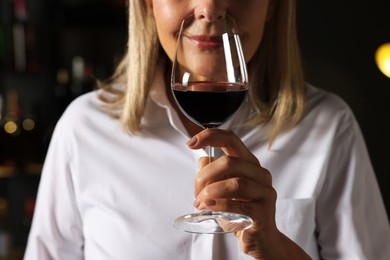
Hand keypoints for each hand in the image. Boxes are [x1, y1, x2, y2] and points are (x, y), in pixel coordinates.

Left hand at [187, 128, 310, 259]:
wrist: (259, 238)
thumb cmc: (238, 211)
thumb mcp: (221, 189)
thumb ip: (212, 173)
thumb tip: (202, 160)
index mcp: (249, 163)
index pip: (231, 139)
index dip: (210, 136)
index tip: (191, 143)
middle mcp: (260, 174)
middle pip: (229, 162)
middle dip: (205, 176)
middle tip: (197, 191)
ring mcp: (265, 193)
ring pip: (236, 183)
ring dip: (211, 192)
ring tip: (200, 202)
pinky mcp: (264, 213)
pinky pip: (240, 205)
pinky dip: (220, 206)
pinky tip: (209, 208)